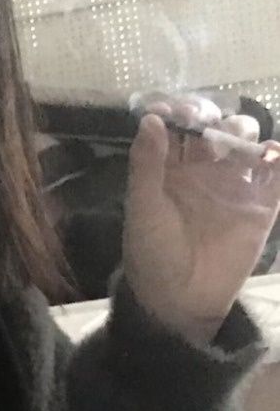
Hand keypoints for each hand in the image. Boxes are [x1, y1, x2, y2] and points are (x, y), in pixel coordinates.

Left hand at [123, 95, 279, 344]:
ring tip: (239, 144)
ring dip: (246, 132)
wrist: (180, 299)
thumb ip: (147, 163)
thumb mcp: (143, 206)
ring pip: (249, 143)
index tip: (179, 110)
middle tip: (209, 128)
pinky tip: (272, 155)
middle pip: (217, 128)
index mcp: (171, 168)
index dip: (182, 111)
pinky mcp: (262, 207)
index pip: (180, 126)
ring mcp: (235, 186)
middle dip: (216, 118)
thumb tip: (151, 118)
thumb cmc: (153, 252)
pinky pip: (277, 175)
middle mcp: (204, 171)